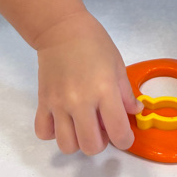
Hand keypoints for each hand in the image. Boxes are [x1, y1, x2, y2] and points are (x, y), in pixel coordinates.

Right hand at [33, 11, 141, 155]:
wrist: (61, 29)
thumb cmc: (94, 43)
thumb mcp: (117, 65)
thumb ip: (126, 93)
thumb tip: (134, 112)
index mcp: (104, 91)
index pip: (118, 134)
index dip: (125, 140)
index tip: (124, 134)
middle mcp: (81, 102)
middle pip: (91, 147)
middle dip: (101, 143)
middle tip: (102, 127)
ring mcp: (59, 104)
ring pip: (67, 146)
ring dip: (77, 141)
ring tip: (81, 125)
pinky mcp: (43, 102)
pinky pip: (44, 132)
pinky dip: (53, 133)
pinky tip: (62, 121)